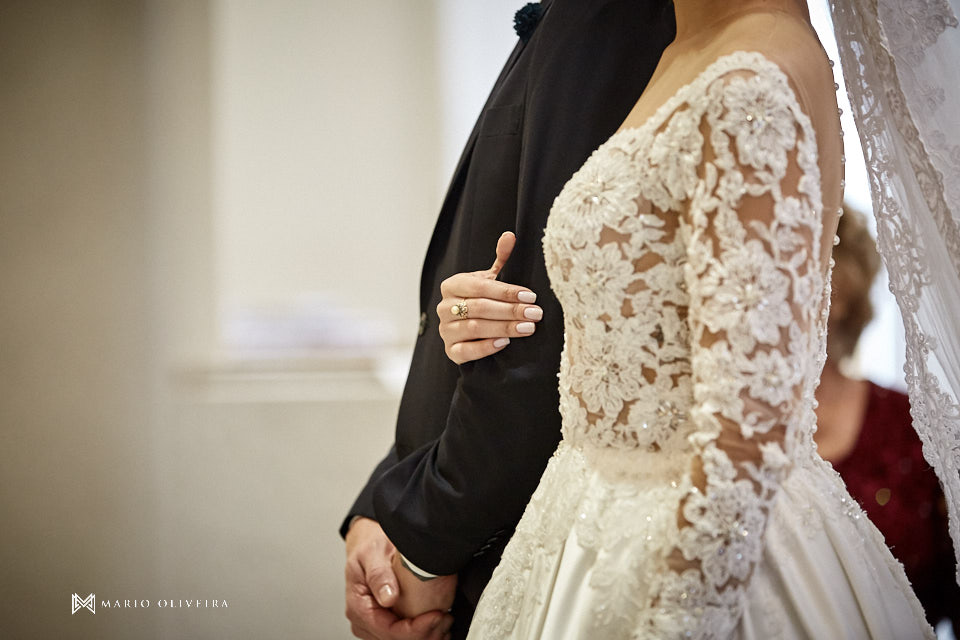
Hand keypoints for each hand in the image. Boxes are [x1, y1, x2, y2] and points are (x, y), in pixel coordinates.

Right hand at [344, 517, 452, 639]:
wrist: (368, 542)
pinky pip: (402, 636)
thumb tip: (388, 598)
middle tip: (447, 618)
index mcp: (358, 606)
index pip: (388, 630)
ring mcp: (374, 624)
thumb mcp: (373, 553)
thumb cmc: (369, 545)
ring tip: (445, 622)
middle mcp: (363, 620)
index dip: (415, 629)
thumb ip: (379, 575)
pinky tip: (437, 625)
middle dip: (425, 633)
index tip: (437, 616)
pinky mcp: (384, 623)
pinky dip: (422, 633)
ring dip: (425, 635)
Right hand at [437, 231, 542, 363]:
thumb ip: (501, 259)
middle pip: (479, 308)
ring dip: (504, 328)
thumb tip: (510, 235)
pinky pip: (465, 351)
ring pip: (474, 329)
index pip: (480, 287)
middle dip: (510, 311)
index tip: (531, 296)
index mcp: (453, 285)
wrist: (468, 330)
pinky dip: (485, 347)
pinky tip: (505, 343)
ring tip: (527, 328)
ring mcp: (445, 330)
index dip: (506, 292)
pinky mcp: (450, 351)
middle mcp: (444, 307)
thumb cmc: (482, 300)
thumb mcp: (490, 279)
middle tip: (535, 314)